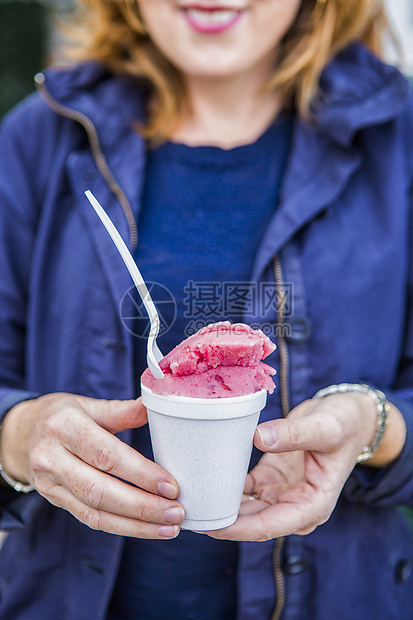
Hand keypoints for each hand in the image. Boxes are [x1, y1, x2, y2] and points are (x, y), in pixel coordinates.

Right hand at [0, 393, 184, 537]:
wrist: (21, 434)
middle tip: (177, 512)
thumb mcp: (89, 405)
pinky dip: (122, 527)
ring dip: (136, 525)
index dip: (140, 473)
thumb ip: (123, 411)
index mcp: (65, 426)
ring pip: (95, 512)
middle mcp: (52, 457)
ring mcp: (50, 483)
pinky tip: (148, 528)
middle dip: (142, 507)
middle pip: (100, 490)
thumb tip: (158, 406)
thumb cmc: (63, 415)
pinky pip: (89, 519)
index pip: (106, 455)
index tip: (171, 486)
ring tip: (170, 526)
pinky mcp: (54, 501)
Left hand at [206, 392, 403, 541]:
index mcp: (313, 505)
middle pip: (252, 522)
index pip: (270, 525)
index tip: (210, 525)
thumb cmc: (343, 424)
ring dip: (220, 505)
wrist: (347, 416)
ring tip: (188, 499)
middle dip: (222, 521)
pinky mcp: (270, 479)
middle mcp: (294, 506)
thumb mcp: (325, 428)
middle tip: (187, 512)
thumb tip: (260, 438)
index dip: (238, 528)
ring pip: (245, 509)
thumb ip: (295, 434)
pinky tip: (203, 479)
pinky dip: (224, 486)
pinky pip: (243, 489)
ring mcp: (281, 494)